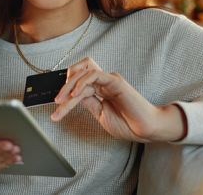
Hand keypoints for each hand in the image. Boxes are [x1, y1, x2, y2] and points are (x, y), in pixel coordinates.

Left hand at [52, 57, 186, 141]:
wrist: (146, 129)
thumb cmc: (128, 124)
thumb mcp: (100, 114)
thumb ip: (89, 103)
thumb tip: (73, 97)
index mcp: (101, 89)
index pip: (78, 83)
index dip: (66, 90)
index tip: (57, 104)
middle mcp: (104, 82)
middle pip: (79, 74)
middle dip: (64, 86)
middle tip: (56, 101)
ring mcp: (109, 80)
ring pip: (83, 74)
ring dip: (69, 86)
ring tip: (61, 101)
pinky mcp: (115, 81)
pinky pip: (94, 75)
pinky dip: (82, 82)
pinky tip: (75, 94)